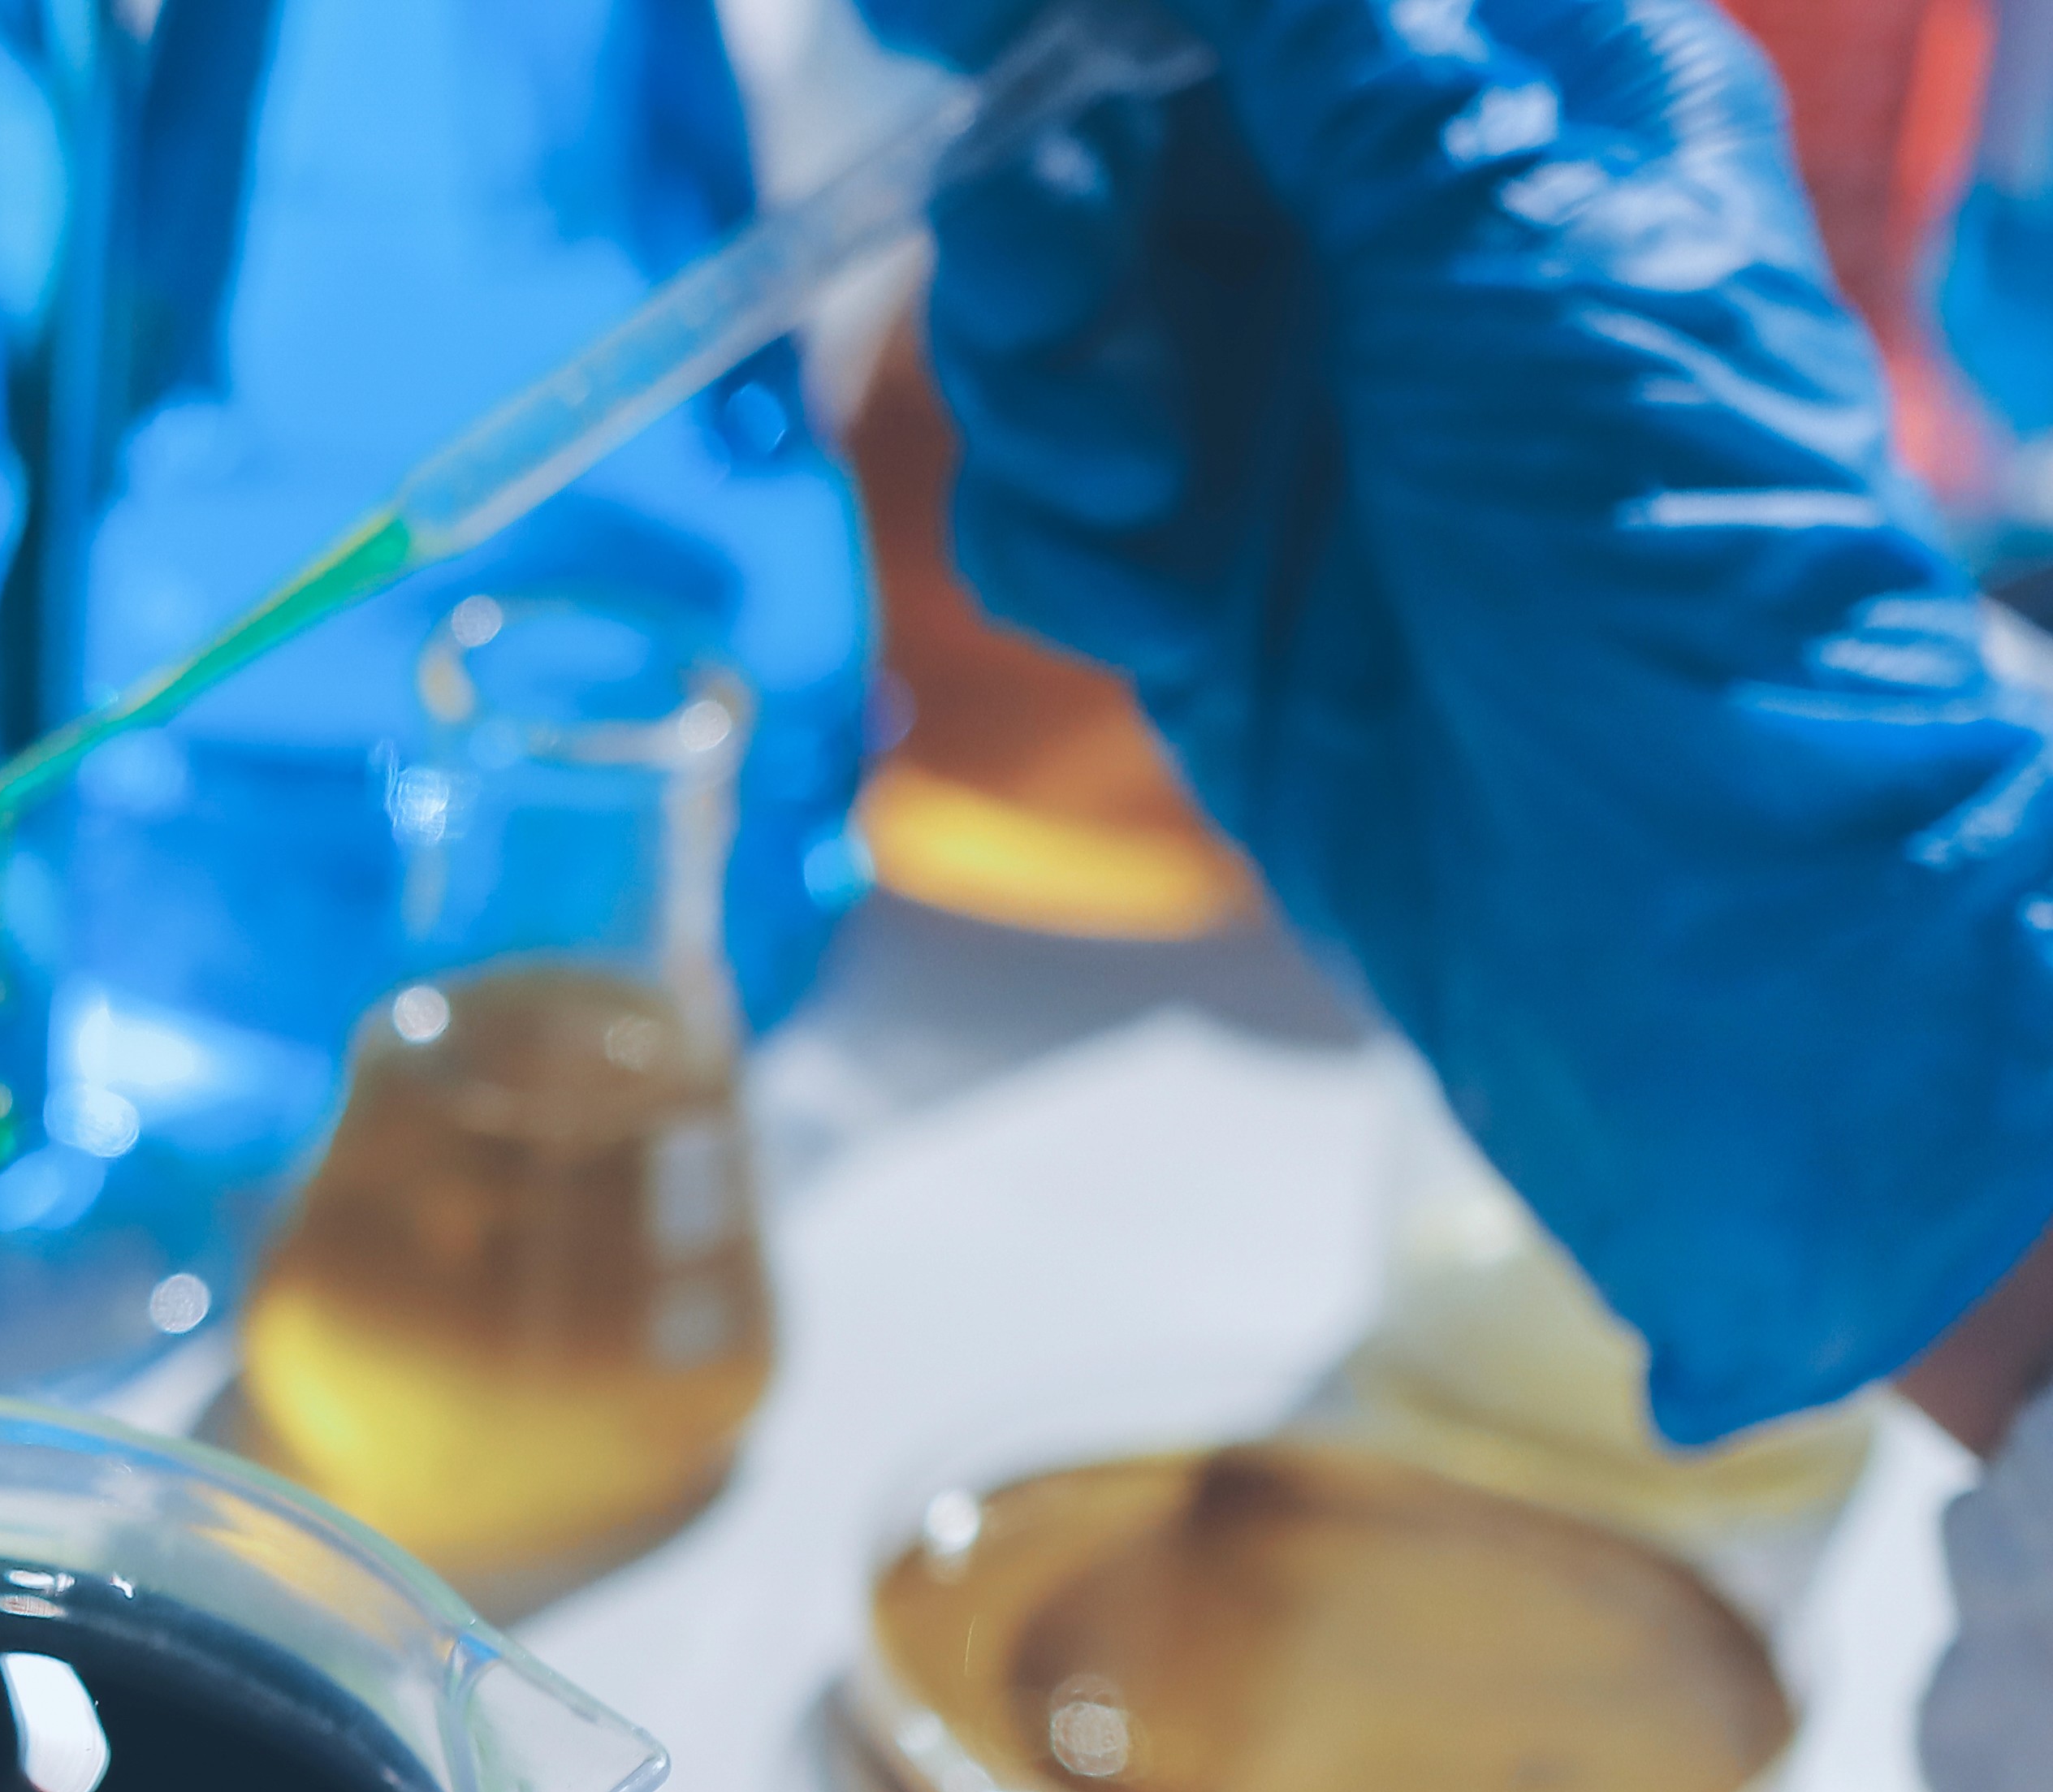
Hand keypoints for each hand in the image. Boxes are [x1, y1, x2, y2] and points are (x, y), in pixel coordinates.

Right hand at [882, 0, 2052, 1441]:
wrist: (1685, 892)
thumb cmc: (1674, 546)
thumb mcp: (1509, 243)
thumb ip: (1341, 57)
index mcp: (1516, 91)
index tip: (917, 11)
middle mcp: (1384, 227)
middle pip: (1109, 121)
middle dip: (1039, 198)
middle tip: (1049, 295)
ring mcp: (1284, 402)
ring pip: (1039, 307)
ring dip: (1032, 387)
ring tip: (1129, 490)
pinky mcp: (1201, 566)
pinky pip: (1041, 497)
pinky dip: (1058, 544)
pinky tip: (1156, 620)